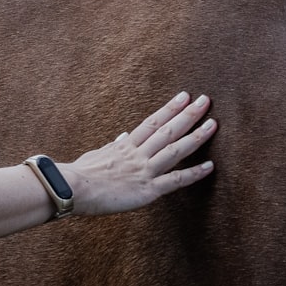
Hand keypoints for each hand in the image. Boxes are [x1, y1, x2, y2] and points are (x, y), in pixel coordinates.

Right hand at [64, 92, 216, 214]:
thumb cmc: (80, 175)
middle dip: (188, 114)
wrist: (72, 188)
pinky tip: (210, 166)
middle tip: (206, 100)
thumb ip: (114, 147)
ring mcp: (144, 170)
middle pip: (167, 130)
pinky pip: (175, 181)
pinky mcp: (147, 190)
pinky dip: (193, 173)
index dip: (170, 109)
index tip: (184, 96)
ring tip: (213, 124)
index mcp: (125, 146)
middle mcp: (138, 154)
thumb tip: (123, 138)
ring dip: (195, 136)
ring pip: (175, 150)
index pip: (152, 122)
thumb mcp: (98, 155)